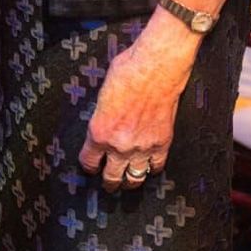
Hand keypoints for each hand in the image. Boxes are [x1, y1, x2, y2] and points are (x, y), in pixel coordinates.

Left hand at [77, 25, 193, 191]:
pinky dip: (151, 168)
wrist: (156, 68)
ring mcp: (142, 147)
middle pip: (111, 177)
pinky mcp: (161, 144)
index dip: (89, 165)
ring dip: (129, 181)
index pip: (89, 161)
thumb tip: (103, 120)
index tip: (91, 166)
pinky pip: (155, 167)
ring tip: (127, 182)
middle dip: (108, 182)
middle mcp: (119, 144)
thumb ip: (102, 113)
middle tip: (108, 183)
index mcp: (99, 130)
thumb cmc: (128, 71)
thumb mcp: (103, 92)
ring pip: (134, 179)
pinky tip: (148, 166)